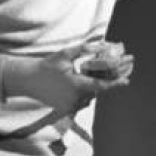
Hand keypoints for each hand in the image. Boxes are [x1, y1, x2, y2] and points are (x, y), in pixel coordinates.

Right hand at [5, 43, 132, 112]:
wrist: (29, 79)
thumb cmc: (47, 65)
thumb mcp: (65, 53)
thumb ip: (85, 49)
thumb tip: (103, 46)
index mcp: (76, 84)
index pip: (101, 85)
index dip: (115, 83)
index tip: (127, 81)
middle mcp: (75, 98)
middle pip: (96, 90)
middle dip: (102, 81)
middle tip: (108, 72)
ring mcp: (70, 106)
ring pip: (89, 97)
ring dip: (91, 87)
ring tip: (85, 76)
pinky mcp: (66, 109)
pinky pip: (81, 101)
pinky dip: (83, 93)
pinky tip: (75, 84)